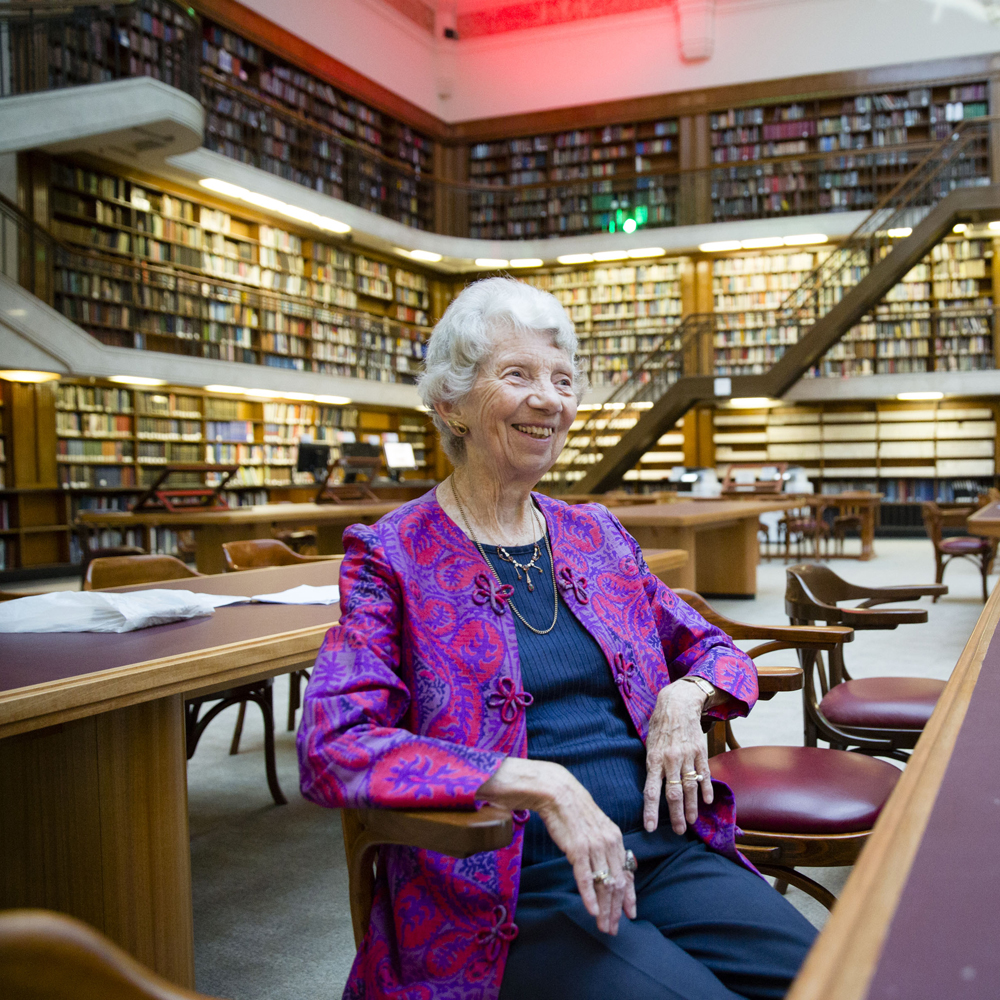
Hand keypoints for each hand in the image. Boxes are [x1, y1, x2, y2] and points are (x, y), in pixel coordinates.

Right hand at [477, 758, 635, 934]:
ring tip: (604, 927)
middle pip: (617, 882)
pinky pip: (586, 877)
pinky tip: (592, 911)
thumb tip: (609, 864)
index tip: (631, 914)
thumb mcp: (595, 827)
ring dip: (605, 909)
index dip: (629, 895)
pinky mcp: (577, 848)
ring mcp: (594, 846)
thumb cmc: (572, 809)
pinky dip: (590, 896)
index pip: (627, 872)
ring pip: (604, 883)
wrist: (556, 791)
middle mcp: (609, 842)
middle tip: (614, 929)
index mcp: (615, 837)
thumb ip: (604, 845)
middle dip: (617, 909)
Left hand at [643, 680, 712, 834]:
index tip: (650, 827)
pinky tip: (708, 801)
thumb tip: (652, 788)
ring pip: (690, 787)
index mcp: (654, 759)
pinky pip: (704, 774)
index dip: (650, 811)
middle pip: (673, 794)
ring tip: (692, 821)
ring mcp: (686, 756)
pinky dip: (706, 788)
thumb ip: (652, 765)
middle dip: (676, 815)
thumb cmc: (660, 725)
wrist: (677, 704)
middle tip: (679, 831)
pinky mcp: (700, 752)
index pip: (650, 791)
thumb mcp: (649, 744)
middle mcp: (670, 760)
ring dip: (692, 806)